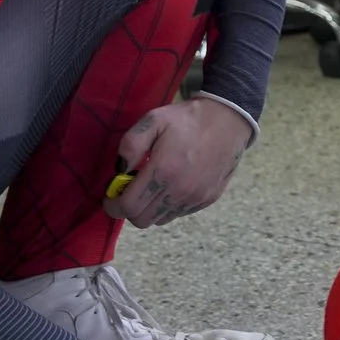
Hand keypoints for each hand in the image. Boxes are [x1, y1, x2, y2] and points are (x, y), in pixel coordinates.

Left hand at [103, 94, 254, 228]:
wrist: (228, 119)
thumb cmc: (188, 119)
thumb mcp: (153, 120)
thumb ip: (130, 145)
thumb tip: (121, 170)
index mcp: (163, 171)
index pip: (128, 207)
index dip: (113, 205)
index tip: (111, 197)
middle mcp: (179, 191)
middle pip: (142, 220)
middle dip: (129, 209)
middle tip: (130, 190)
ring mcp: (195, 198)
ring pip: (160, 219)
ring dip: (150, 208)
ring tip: (153, 186)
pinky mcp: (207, 199)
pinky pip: (178, 213)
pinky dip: (168, 205)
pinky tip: (172, 184)